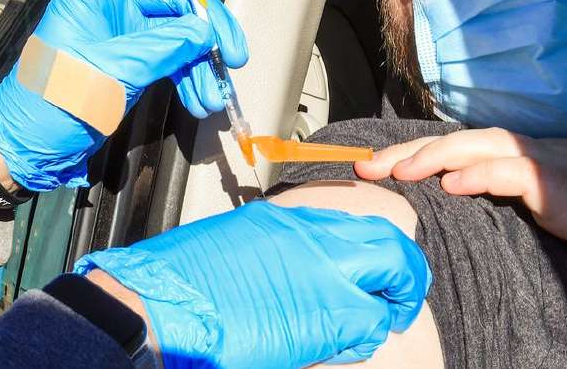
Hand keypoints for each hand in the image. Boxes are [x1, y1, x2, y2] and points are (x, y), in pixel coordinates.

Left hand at [0, 0, 247, 190]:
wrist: (29, 148)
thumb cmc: (53, 101)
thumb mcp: (111, 73)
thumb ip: (162, 48)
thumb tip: (202, 32)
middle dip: (209, 23)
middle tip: (233, 54)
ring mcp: (123, 30)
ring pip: (181, 29)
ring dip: (204, 60)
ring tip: (214, 92)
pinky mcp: (132, 59)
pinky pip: (174, 55)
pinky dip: (192, 75)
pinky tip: (203, 98)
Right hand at [75, 201, 431, 368]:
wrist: (161, 306)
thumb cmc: (184, 280)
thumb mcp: (238, 241)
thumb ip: (280, 247)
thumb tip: (302, 265)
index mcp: (290, 220)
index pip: (360, 226)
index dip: (379, 251)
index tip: (378, 269)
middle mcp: (316, 239)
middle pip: (390, 247)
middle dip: (405, 274)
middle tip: (400, 297)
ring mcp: (326, 275)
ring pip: (392, 283)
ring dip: (386, 310)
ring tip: (369, 326)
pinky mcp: (326, 317)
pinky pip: (370, 327)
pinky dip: (365, 338)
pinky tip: (343, 346)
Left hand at [356, 128, 566, 269]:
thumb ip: (530, 198)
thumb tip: (483, 202)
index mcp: (534, 157)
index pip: (466, 148)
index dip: (420, 155)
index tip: (380, 167)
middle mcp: (537, 152)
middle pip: (460, 140)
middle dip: (407, 154)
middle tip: (362, 167)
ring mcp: (554, 165)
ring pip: (481, 148)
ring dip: (432, 157)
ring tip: (392, 170)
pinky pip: (519, 176)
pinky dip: (483, 174)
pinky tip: (454, 183)